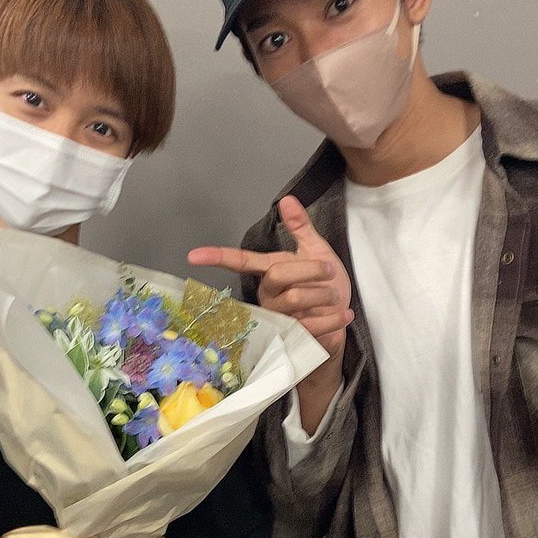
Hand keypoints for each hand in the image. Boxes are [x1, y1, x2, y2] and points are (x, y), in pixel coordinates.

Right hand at [188, 196, 352, 431]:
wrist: (341, 318)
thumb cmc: (326, 284)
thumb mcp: (317, 250)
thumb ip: (301, 227)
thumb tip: (287, 199)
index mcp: (270, 272)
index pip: (239, 261)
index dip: (217, 257)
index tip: (193, 255)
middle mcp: (268, 296)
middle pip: (278, 275)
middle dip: (311, 269)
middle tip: (330, 271)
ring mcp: (280, 318)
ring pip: (297, 298)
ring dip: (326, 294)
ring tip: (335, 296)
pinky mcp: (294, 338)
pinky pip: (312, 324)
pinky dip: (335, 316)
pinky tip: (344, 313)